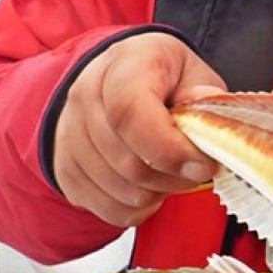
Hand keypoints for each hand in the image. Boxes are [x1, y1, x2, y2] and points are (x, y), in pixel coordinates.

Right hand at [53, 32, 225, 226]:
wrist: (117, 83)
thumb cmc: (163, 78)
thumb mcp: (192, 72)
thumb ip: (203, 92)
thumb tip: (206, 110)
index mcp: (123, 64)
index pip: (129, 112)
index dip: (168, 149)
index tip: (202, 166)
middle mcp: (85, 95)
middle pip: (128, 161)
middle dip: (174, 177)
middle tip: (197, 171)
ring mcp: (68, 134)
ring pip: (120, 191)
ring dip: (159, 192)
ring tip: (174, 173)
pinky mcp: (66, 169)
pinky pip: (109, 208)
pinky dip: (140, 208)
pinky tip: (153, 186)